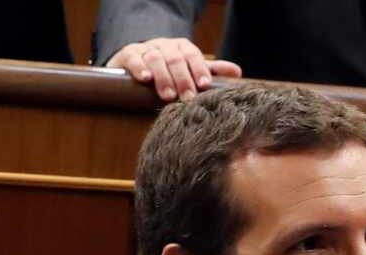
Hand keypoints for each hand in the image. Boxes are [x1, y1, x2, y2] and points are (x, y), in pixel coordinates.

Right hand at [108, 37, 241, 101]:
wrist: (139, 62)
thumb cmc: (171, 70)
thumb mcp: (191, 69)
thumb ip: (212, 71)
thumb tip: (238, 72)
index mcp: (183, 48)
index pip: (193, 55)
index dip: (200, 69)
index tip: (204, 85)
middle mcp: (165, 45)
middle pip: (175, 59)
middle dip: (183, 79)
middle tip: (187, 98)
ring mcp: (146, 49)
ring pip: (155, 58)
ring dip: (163, 76)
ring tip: (168, 95)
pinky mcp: (128, 55)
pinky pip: (133, 58)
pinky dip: (140, 67)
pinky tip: (145, 78)